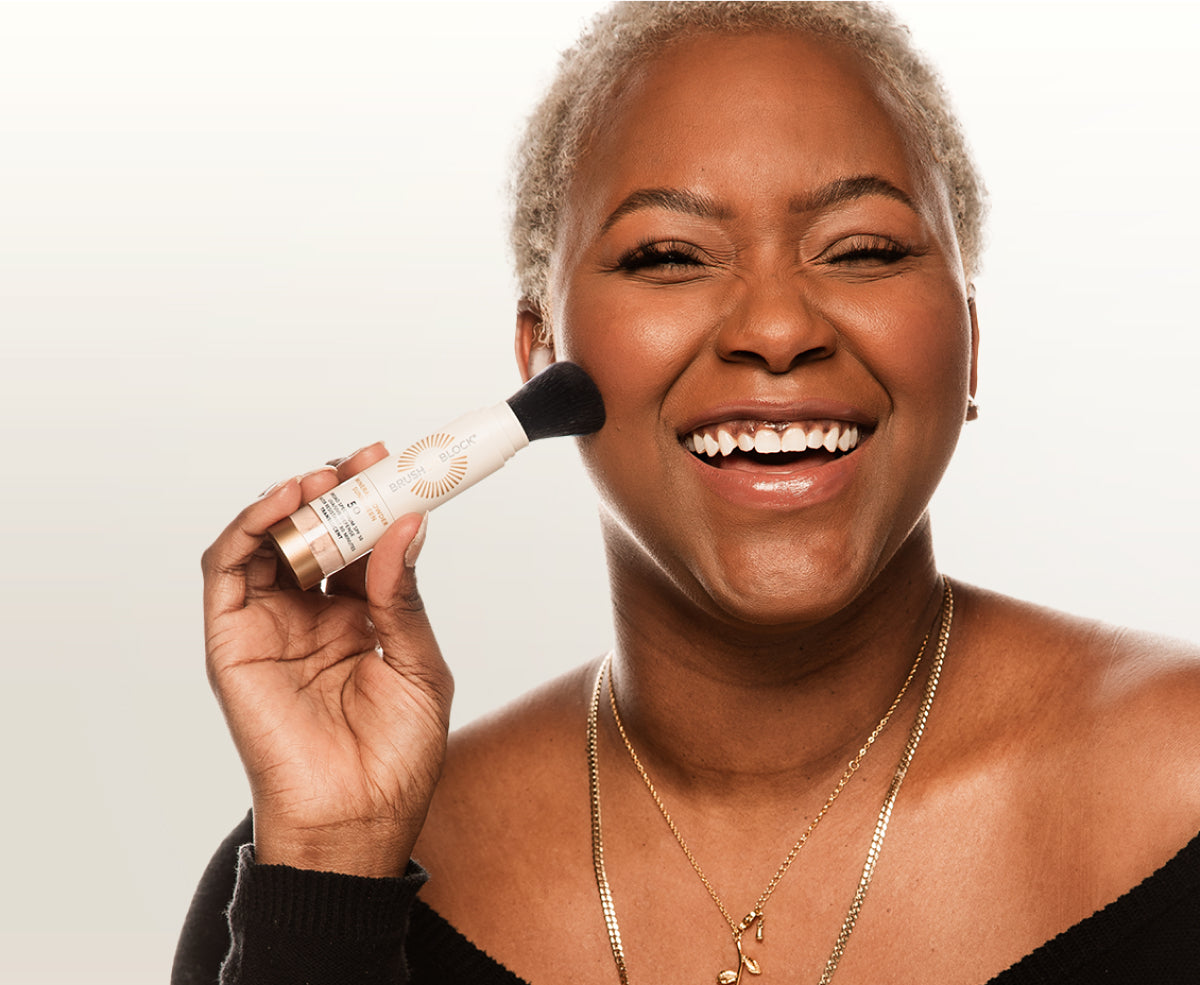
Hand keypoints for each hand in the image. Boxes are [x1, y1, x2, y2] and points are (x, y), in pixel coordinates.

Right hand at [202, 444, 452, 876]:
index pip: (358, 543)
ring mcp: (268, 625)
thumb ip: (401, 596)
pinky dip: (249, 528)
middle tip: (365, 461)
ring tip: (328, 480)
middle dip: (338, 491)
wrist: (358, 819)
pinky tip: (287, 505)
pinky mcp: (232, 640)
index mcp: (357, 618)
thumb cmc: (396, 755)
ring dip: (293, 502)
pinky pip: (227, 570)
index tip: (394, 465)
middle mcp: (310, 615)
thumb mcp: (418, 664)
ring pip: (267, 541)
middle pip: (314, 533)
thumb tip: (406, 528)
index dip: (372, 502)